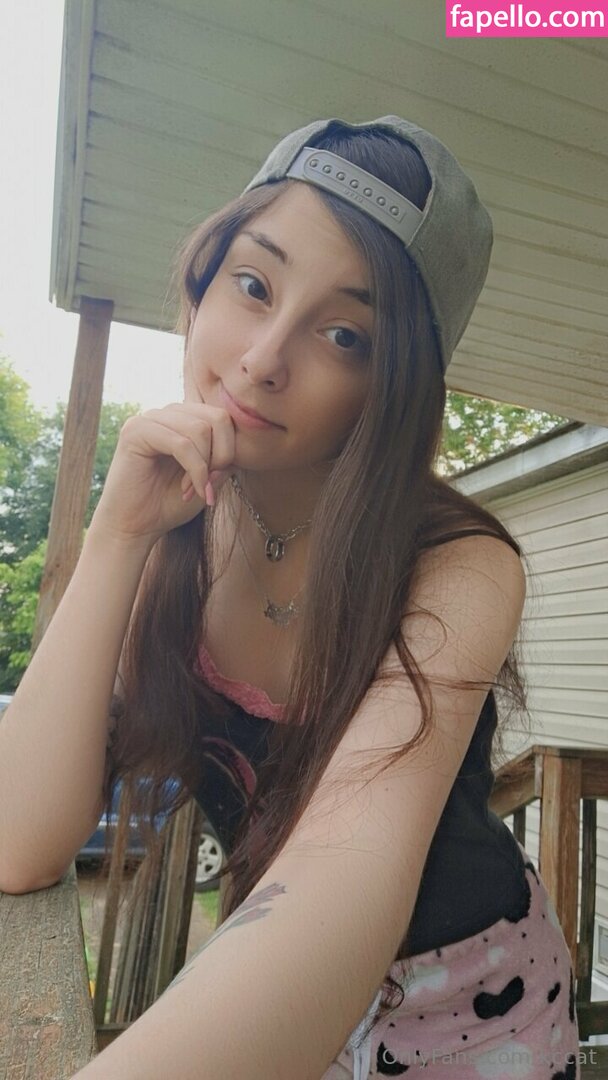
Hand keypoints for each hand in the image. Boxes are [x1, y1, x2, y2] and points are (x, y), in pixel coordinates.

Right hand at [89, 402, 235, 544]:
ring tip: (195, 490)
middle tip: (209, 484)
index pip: (224, 416)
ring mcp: (150, 418)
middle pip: (217, 417)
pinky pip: (181, 443)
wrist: (134, 527)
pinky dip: (193, 470)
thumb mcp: (209, 479)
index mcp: (185, 418)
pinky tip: (187, 490)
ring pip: (200, 429)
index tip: (216, 480)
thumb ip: (227, 460)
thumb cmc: (169, 504)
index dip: (230, 450)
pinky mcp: (136, 431)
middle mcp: (168, 413)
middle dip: (222, 455)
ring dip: (204, 466)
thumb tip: (245, 446)